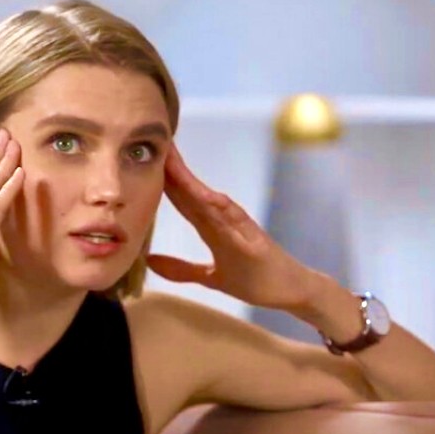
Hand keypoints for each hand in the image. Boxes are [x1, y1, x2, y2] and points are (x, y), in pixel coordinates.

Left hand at [146, 144, 321, 310]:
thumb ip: (182, 269)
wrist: (291, 291)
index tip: (142, 160)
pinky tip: (207, 196)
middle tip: (154, 142)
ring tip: (172, 160)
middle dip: (172, 168)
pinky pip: (237, 221)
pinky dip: (222, 208)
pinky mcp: (255, 241)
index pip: (182, 198)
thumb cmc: (255, 280)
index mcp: (212, 227)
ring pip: (210, 199)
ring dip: (191, 181)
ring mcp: (240, 228)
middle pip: (192, 191)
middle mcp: (224, 221)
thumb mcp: (210, 278)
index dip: (162, 179)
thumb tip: (150, 261)